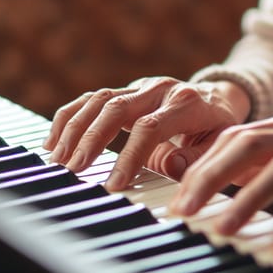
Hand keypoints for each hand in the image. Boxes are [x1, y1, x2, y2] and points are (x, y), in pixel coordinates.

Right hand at [43, 77, 249, 190]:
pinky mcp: (126, 90)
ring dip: (76, 128)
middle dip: (94, 138)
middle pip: (119, 107)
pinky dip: (70, 116)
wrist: (217, 97)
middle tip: (75, 168)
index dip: (131, 155)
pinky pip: (92, 98)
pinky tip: (53, 141)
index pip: (152, 126)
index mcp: (186, 102)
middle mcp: (161, 89)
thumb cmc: (215, 125)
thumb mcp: (218, 141)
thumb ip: (195, 157)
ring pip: (101, 98)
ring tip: (59, 158)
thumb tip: (170, 167)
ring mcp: (141, 87)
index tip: (114, 185)